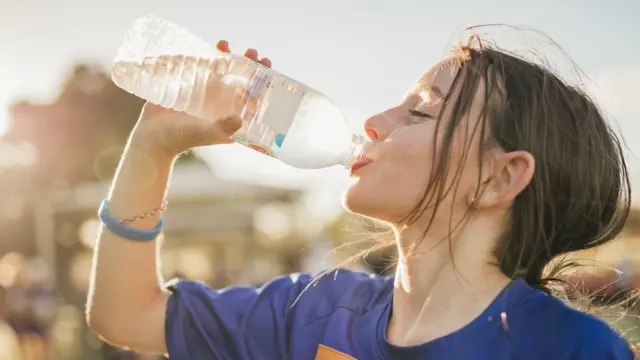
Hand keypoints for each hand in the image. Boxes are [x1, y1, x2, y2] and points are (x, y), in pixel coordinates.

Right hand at [130, 41, 272, 157]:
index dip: (263, 82)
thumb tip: (240, 119)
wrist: (152, 137)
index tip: (266, 67)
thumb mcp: (204, 133)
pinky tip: (208, 47)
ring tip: (225, 44)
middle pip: (241, 80)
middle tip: (252, 52)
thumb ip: (221, 128)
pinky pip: (202, 68)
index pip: (253, 97)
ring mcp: (207, 94)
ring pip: (222, 71)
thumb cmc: (180, 139)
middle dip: (248, 65)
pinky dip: (206, 56)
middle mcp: (222, 104)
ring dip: (228, 57)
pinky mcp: (190, 87)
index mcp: (231, 116)